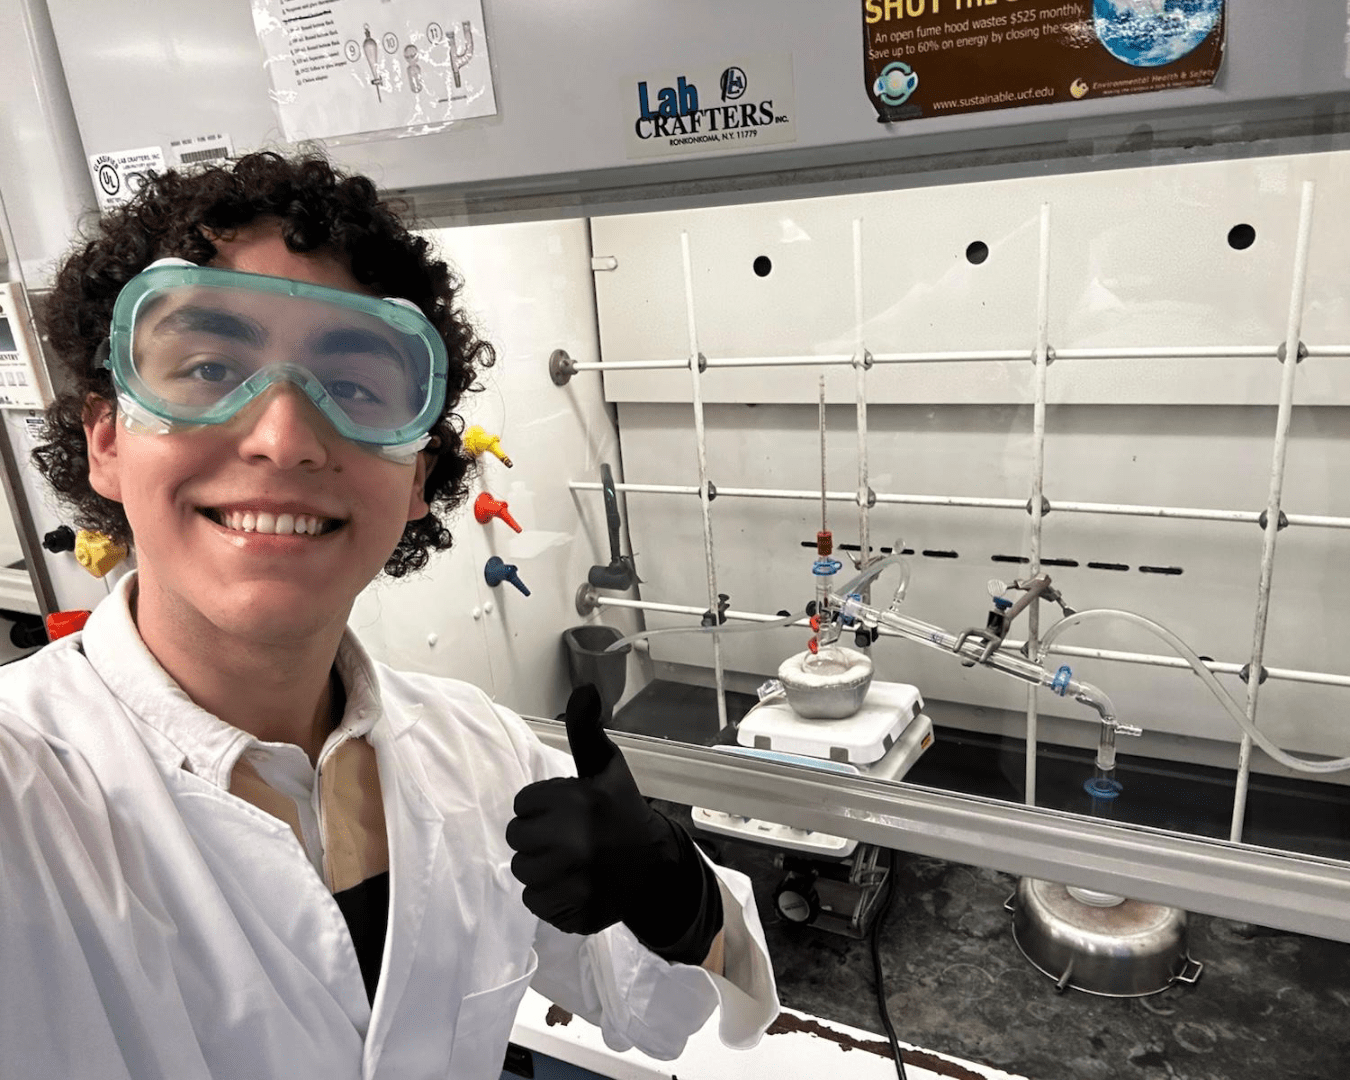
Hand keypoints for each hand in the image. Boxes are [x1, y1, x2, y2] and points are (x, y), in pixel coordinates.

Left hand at [506, 684, 721, 961]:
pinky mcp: (571, 911)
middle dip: (537, 836)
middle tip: (568, 837)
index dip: (541, 806)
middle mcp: (572, 842)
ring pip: (522, 871)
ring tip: (570, 861)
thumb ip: (585, 729)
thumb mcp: (606, 766)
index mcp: (577, 802)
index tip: (567, 811)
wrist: (654, 869)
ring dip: (541, 867)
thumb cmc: (621, 811)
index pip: (522, 804)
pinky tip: (572, 884)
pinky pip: (534, 902)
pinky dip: (549, 897)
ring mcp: (572, 881)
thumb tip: (584, 688)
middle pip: (516, 838)